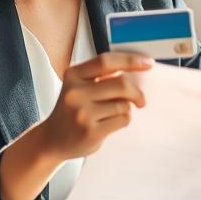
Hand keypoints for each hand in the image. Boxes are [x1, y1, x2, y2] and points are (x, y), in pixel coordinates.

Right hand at [36, 51, 152, 162]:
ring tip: (113, 114)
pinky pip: (122, 120)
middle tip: (140, 100)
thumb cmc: (72, 111)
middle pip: (121, 84)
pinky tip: (110, 124)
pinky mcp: (91, 132)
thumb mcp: (79, 86)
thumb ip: (100, 77)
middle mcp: (75, 92)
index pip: (106, 61)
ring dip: (126, 109)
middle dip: (136, 92)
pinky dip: (123, 120)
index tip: (148, 63)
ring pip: (124, 104)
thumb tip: (136, 69)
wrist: (52, 139)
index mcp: (73, 75)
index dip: (130, 60)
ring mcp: (82, 113)